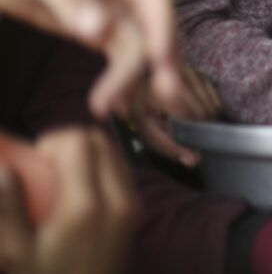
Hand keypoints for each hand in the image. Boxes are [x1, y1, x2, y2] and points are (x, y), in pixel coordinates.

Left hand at [0, 0, 181, 116]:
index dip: (163, 23)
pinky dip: (118, 76)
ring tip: (113, 108)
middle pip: (151, 22)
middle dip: (160, 58)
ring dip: (133, 75)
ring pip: (136, 42)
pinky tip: (112, 101)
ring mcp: (108, 6)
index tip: (159, 58)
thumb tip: (100, 30)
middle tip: (166, 96)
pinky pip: (116, 52)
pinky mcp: (94, 26)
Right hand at [0, 128, 137, 273]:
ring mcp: (132, 202)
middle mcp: (117, 198)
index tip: (35, 165)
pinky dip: (101, 164)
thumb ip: (7, 208)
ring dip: (87, 152)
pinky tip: (80, 187)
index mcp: (85, 206)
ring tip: (61, 177)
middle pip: (99, 140)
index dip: (51, 143)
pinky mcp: (137, 208)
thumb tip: (3, 168)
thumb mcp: (17, 252)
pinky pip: (121, 168)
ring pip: (113, 150)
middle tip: (46, 168)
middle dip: (69, 143)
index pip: (78, 142)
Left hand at [121, 66, 221, 166]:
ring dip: (207, 119)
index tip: (189, 140)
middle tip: (189, 133)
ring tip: (191, 123)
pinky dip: (211, 110)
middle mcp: (176, 78)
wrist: (142, 91)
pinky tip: (198, 113)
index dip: (191, 131)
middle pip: (203, 111)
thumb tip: (194, 161)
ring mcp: (191, 74)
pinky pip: (216, 99)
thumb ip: (170, 147)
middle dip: (200, 126)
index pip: (187, 115)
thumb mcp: (150, 134)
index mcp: (158, 93)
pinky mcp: (201, 75)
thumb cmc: (146, 114)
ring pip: (212, 106)